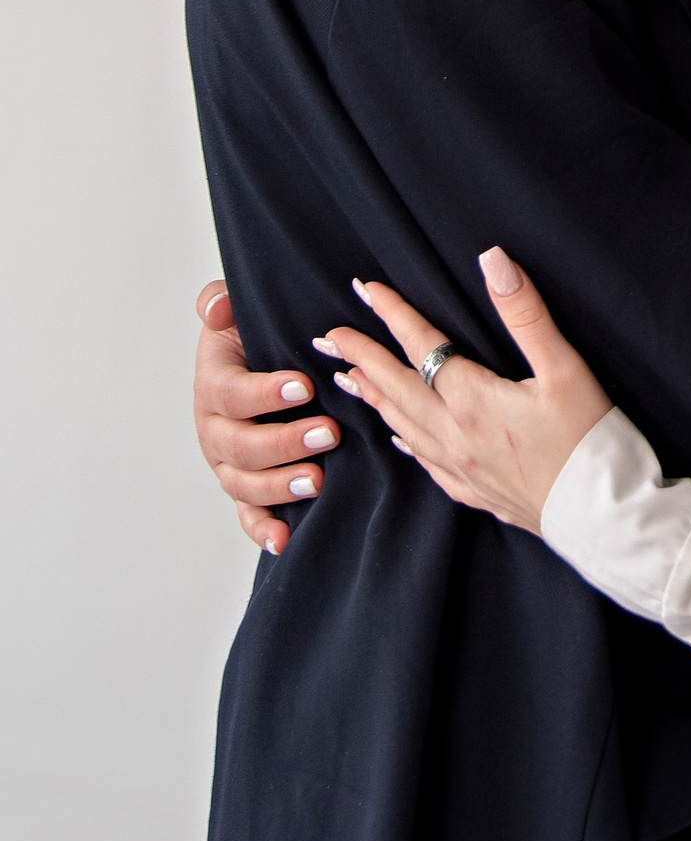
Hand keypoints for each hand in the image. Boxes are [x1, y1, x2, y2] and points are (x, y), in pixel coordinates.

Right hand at [194, 281, 339, 556]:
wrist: (262, 363)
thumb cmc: (256, 337)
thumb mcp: (239, 311)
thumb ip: (220, 301)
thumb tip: (216, 309)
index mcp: (212, 385)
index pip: (230, 393)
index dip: (263, 393)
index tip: (304, 386)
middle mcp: (213, 429)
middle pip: (238, 445)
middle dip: (283, 442)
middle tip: (328, 433)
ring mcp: (228, 463)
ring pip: (243, 483)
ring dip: (279, 485)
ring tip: (318, 479)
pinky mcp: (245, 488)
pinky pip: (247, 515)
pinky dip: (261, 530)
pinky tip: (284, 539)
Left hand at [321, 250, 611, 533]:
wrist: (600, 518)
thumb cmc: (588, 442)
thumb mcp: (565, 369)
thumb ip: (526, 315)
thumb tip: (493, 262)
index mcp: (471, 400)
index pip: (421, 346)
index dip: (392, 314)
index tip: (364, 290)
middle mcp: (454, 434)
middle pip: (396, 387)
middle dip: (361, 357)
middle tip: (328, 337)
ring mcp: (460, 467)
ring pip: (402, 425)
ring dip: (373, 396)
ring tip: (347, 378)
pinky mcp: (474, 491)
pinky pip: (424, 462)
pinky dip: (404, 440)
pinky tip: (398, 437)